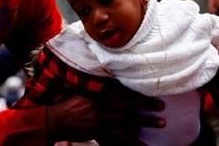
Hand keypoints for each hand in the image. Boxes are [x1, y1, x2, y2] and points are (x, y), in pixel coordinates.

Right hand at [46, 90, 164, 144]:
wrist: (55, 119)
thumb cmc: (69, 103)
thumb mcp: (83, 90)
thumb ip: (98, 86)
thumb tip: (113, 80)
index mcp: (99, 92)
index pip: (122, 90)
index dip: (137, 91)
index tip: (152, 89)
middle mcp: (102, 104)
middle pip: (128, 104)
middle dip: (146, 105)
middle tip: (162, 106)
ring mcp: (101, 118)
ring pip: (127, 120)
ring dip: (145, 122)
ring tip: (161, 123)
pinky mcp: (99, 132)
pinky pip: (119, 138)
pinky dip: (132, 142)